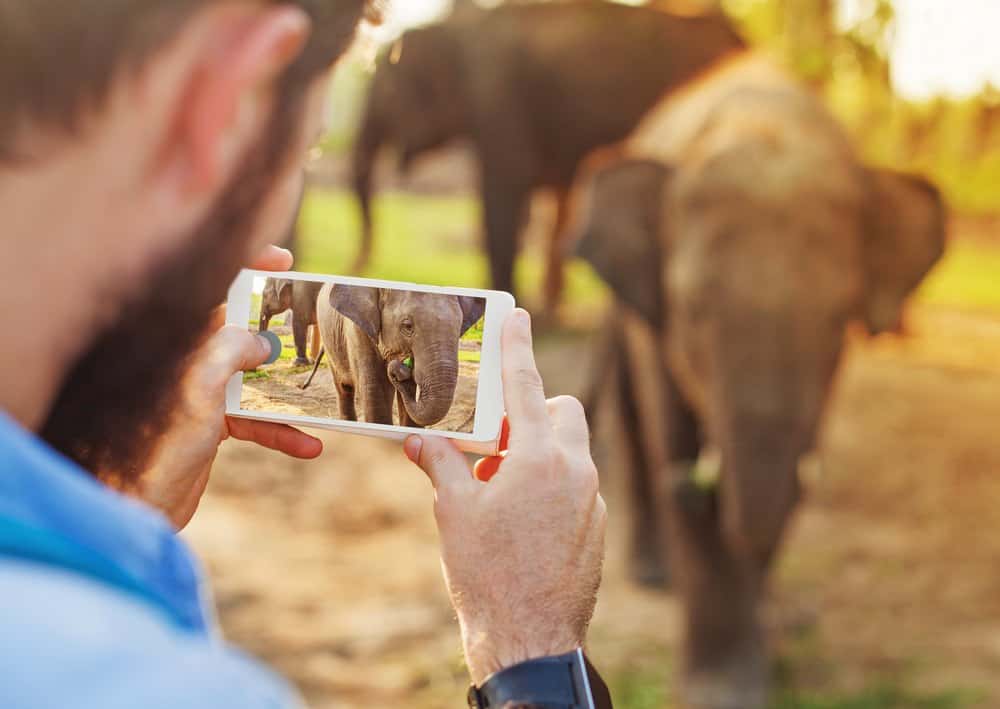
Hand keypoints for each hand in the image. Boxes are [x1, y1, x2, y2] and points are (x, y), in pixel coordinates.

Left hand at [137, 246, 321, 529]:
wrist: (134, 508)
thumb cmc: (154, 445)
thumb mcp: (200, 385)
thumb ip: (233, 350)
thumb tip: (263, 343)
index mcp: (178, 340)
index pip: (211, 287)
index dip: (247, 267)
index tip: (284, 262)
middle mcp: (189, 360)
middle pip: (241, 330)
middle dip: (280, 329)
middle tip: (316, 326)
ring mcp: (201, 392)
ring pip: (255, 378)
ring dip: (290, 391)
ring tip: (325, 394)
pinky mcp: (212, 426)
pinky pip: (255, 420)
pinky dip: (281, 431)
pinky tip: (309, 446)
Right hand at [403, 309, 605, 685]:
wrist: (529, 639)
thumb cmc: (486, 574)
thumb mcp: (453, 512)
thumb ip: (440, 465)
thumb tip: (418, 439)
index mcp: (538, 458)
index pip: (526, 386)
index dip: (518, 347)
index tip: (517, 316)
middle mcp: (575, 470)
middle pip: (563, 412)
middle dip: (534, 413)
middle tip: (496, 441)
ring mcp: (592, 500)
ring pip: (571, 451)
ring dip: (539, 454)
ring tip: (499, 488)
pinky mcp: (597, 526)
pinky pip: (577, 486)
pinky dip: (551, 486)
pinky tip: (521, 520)